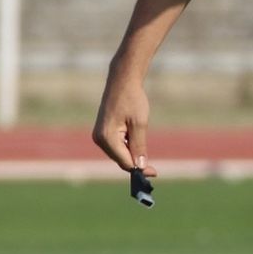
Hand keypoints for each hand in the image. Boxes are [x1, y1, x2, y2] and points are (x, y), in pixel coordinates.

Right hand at [92, 67, 155, 181]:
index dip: (139, 169)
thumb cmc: (132, 99)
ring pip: (119, 154)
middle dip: (136, 163)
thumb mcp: (139, 123)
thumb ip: (139, 146)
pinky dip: (127, 147)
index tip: (153, 173)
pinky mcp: (102, 132)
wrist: (122, 80)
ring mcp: (99, 135)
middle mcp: (99, 139)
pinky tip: (136, 138)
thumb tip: (140, 167)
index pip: (124, 161)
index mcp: (107, 138)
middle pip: (120, 160)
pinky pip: (116, 146)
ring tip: (145, 148)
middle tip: (153, 169)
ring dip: (132, 154)